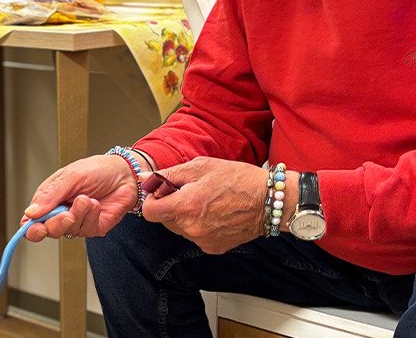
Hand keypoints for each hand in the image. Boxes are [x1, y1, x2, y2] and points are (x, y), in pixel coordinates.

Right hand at [22, 154, 140, 241]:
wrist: (126, 173)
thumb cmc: (97, 169)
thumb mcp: (70, 176)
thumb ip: (50, 195)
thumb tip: (30, 213)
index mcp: (51, 199)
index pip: (33, 220)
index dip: (31, 228)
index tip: (37, 228)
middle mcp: (62, 211)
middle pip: (49, 230)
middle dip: (57, 224)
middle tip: (67, 214)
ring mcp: (78, 220)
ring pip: (68, 230)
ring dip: (78, 215)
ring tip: (87, 199)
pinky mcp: (93, 227)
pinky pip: (86, 230)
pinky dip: (91, 217)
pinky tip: (96, 205)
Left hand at [142, 157, 292, 254]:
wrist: (269, 201)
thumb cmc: (237, 179)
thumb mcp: (202, 166)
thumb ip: (170, 175)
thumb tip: (147, 179)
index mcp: (186, 206)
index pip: (149, 212)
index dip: (153, 200)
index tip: (163, 192)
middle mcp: (191, 228)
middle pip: (164, 221)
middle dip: (171, 206)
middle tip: (190, 192)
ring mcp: (202, 241)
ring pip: (180, 229)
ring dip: (185, 217)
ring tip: (206, 202)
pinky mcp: (214, 248)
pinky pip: (196, 237)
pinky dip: (200, 226)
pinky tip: (215, 214)